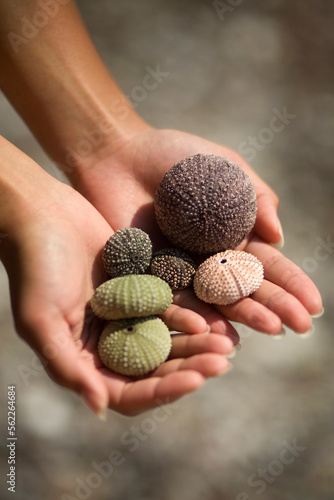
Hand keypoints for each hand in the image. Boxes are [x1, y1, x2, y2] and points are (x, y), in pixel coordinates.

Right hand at [0, 143, 233, 415]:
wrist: (43, 214)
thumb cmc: (34, 267)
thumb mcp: (40, 319)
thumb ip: (67, 366)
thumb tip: (100, 409)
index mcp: (82, 359)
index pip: (126, 392)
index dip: (161, 392)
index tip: (195, 381)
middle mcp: (105, 343)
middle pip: (154, 370)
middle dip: (188, 369)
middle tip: (222, 362)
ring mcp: (124, 318)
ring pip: (167, 342)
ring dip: (196, 345)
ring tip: (227, 343)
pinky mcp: (138, 292)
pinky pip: (168, 310)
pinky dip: (188, 316)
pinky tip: (210, 317)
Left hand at [69, 127, 322, 334]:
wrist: (118, 154)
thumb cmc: (174, 156)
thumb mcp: (225, 168)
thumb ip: (254, 198)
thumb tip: (279, 237)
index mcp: (231, 236)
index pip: (266, 266)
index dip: (291, 284)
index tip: (314, 304)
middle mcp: (208, 261)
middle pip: (245, 289)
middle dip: (274, 305)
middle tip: (301, 326)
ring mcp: (179, 272)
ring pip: (213, 301)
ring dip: (241, 316)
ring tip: (269, 329)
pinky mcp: (147, 277)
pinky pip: (171, 301)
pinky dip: (193, 316)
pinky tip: (214, 330)